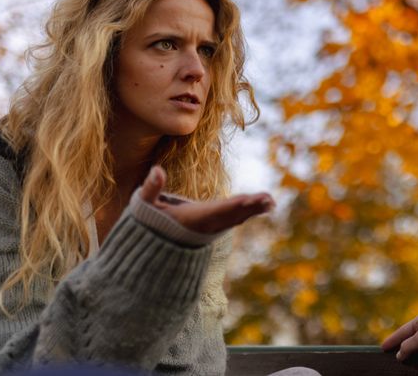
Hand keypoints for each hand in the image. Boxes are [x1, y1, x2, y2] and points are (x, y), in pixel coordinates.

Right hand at [139, 165, 273, 233]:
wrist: (154, 248)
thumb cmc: (151, 222)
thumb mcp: (145, 206)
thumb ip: (150, 189)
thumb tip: (157, 170)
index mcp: (194, 219)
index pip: (216, 211)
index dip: (233, 206)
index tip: (249, 200)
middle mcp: (207, 225)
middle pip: (232, 215)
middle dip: (250, 208)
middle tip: (268, 200)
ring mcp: (213, 227)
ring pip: (237, 218)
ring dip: (254, 210)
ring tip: (271, 202)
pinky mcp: (216, 226)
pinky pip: (236, 218)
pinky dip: (251, 212)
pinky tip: (267, 205)